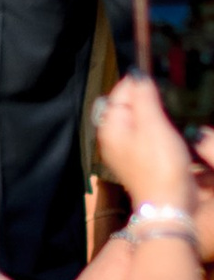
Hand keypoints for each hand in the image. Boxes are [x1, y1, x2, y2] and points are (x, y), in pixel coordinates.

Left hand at [95, 70, 197, 213]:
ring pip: (138, 122)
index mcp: (110, 126)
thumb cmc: (160, 167)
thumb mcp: (153, 124)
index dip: (138, 82)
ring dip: (153, 116)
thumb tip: (137, 73)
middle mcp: (113, 139)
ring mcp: (126, 152)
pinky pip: (147, 138)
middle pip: (128, 107)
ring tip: (167, 116)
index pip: (119, 92)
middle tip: (164, 98)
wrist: (169, 205)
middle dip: (146, 99)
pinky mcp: (141, 162)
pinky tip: (168, 135)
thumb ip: (143, 97)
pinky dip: (157, 131)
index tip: (155, 77)